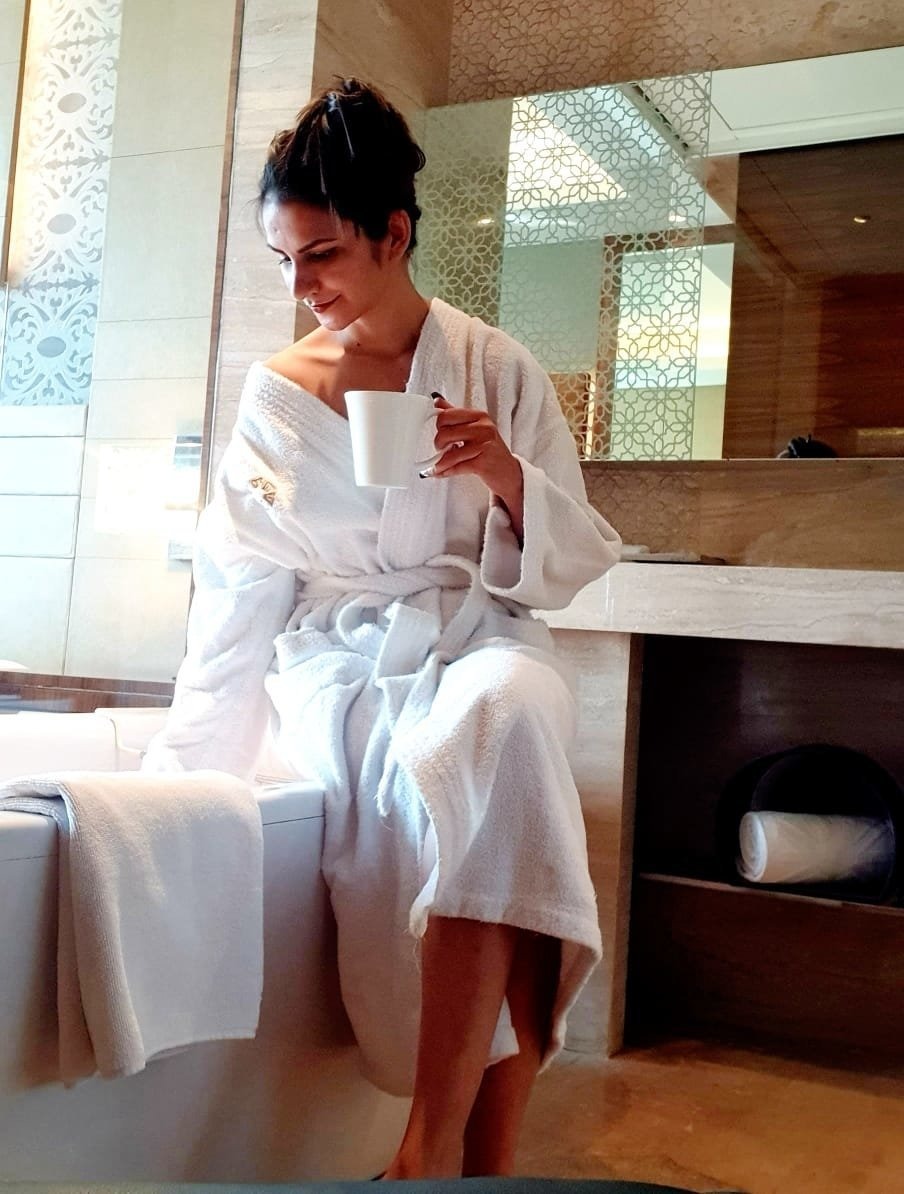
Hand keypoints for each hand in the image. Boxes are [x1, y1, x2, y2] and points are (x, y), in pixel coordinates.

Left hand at [424, 393, 523, 539]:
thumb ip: (456, 414)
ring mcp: (484, 445)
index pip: (447, 415)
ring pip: (450, 453)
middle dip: (438, 444)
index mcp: (480, 416)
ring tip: (439, 465)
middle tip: (441, 449)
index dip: (439, 425)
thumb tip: (437, 401)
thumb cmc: (491, 450)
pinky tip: (441, 473)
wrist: (509, 472)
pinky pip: (456, 467)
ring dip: (440, 462)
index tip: (440, 433)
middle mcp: (484, 428)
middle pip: (445, 432)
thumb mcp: (476, 427)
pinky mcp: (483, 463)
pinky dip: (445, 472)